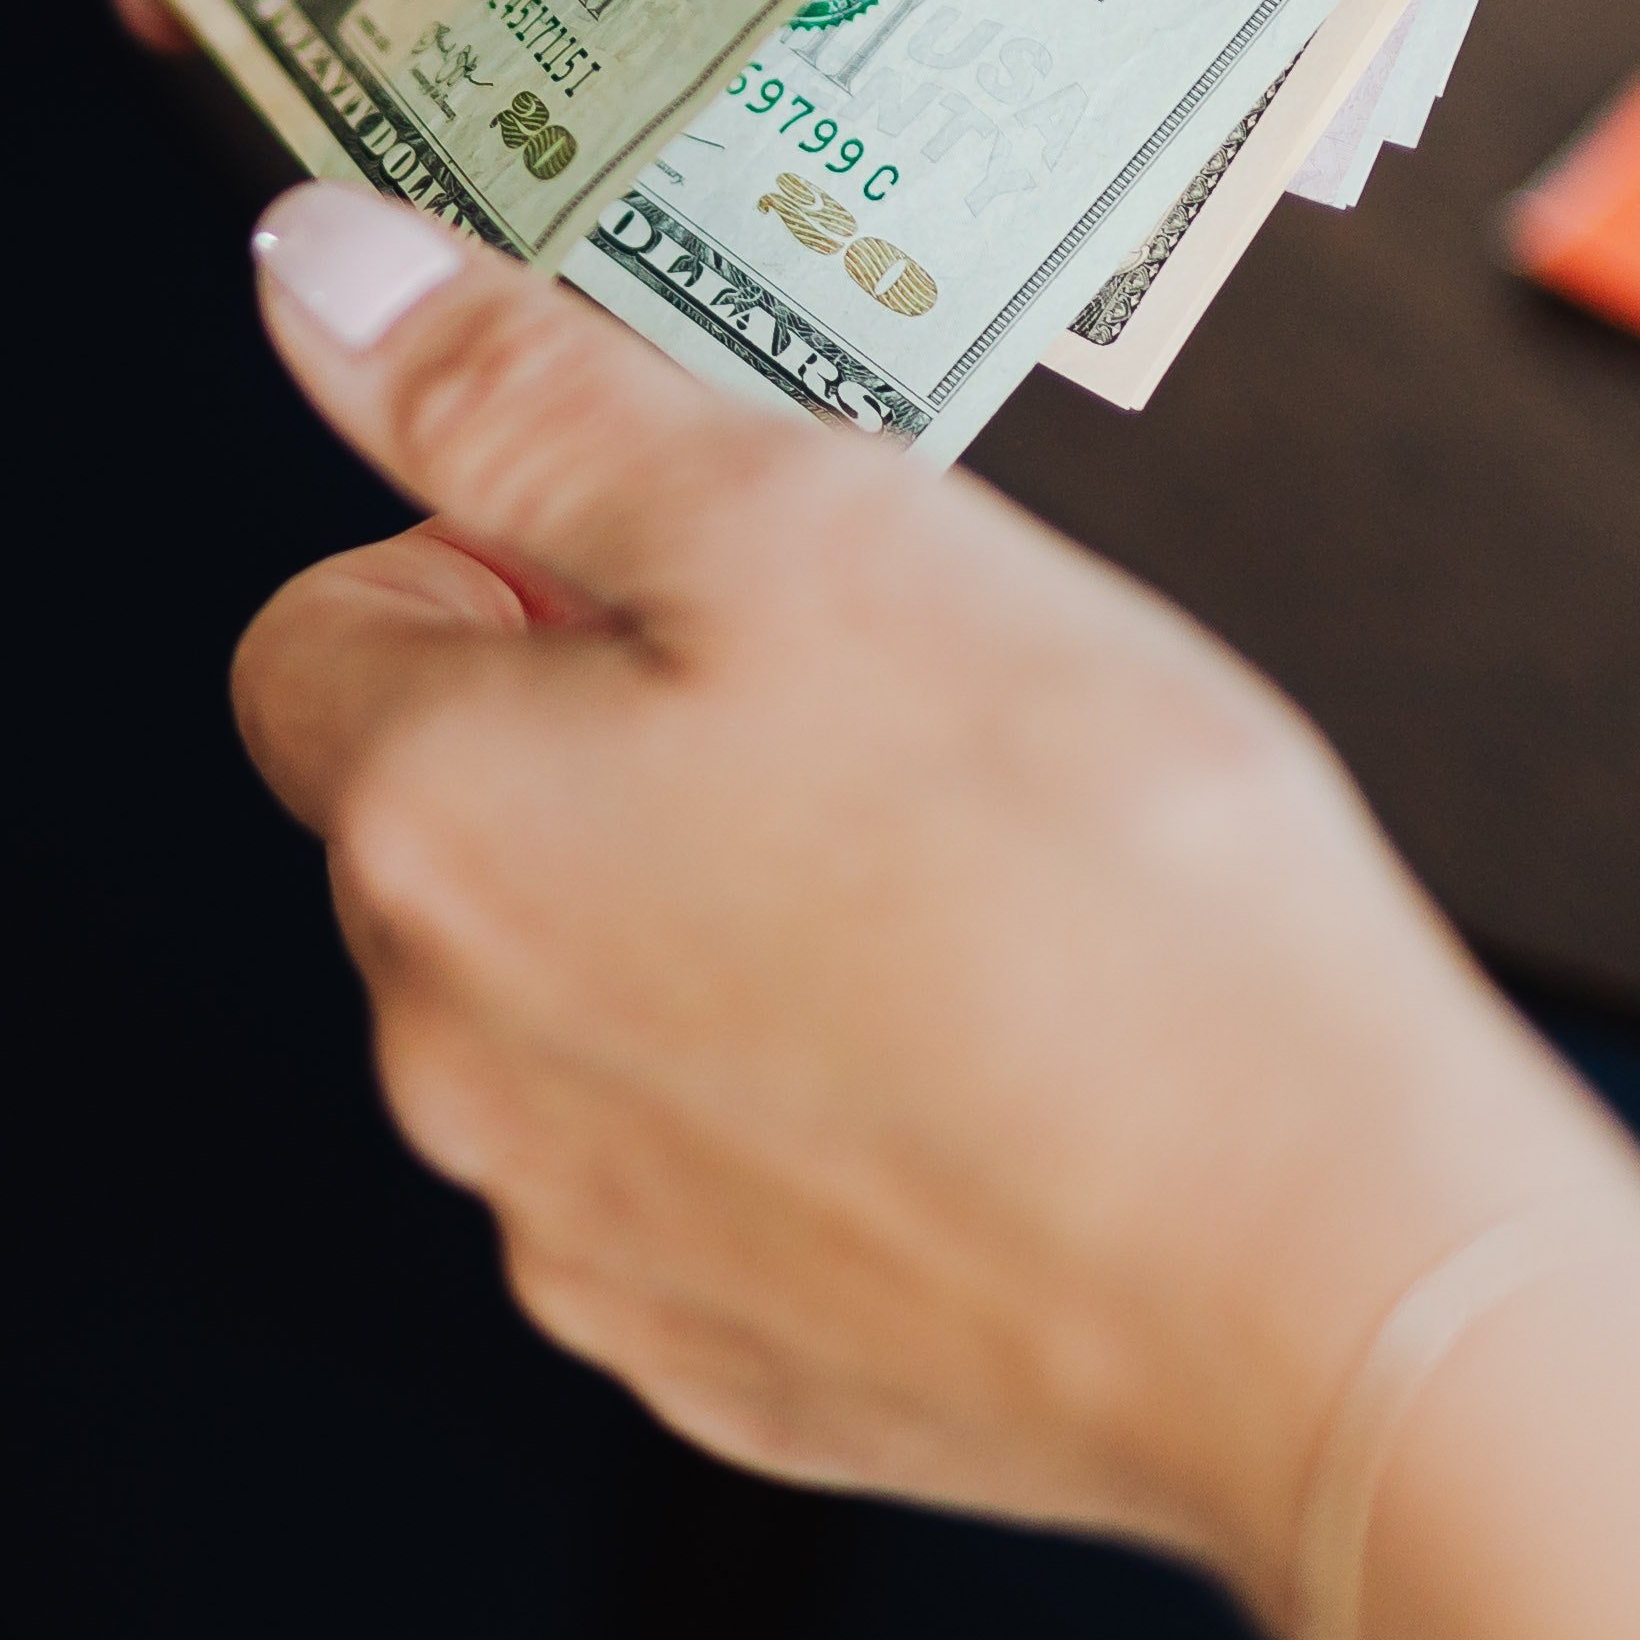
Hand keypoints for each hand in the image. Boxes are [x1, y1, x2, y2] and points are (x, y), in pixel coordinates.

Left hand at [220, 185, 1639, 1583]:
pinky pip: (704, 1181)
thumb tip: (323, 273)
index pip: (316, 638)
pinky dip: (804, 1108)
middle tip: (867, 712)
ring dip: (708, 924)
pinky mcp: (722, 1366)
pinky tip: (980, 1061)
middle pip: (447, 827)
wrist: (1322, 1277)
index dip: (486, 563)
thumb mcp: (809, 526)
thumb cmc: (1101, 891)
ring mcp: (583, 1239)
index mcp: (436, 828)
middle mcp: (453, 1058)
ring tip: (955, 893)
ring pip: (581, 1009)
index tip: (671, 566)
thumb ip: (529, 399)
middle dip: (610, 743)